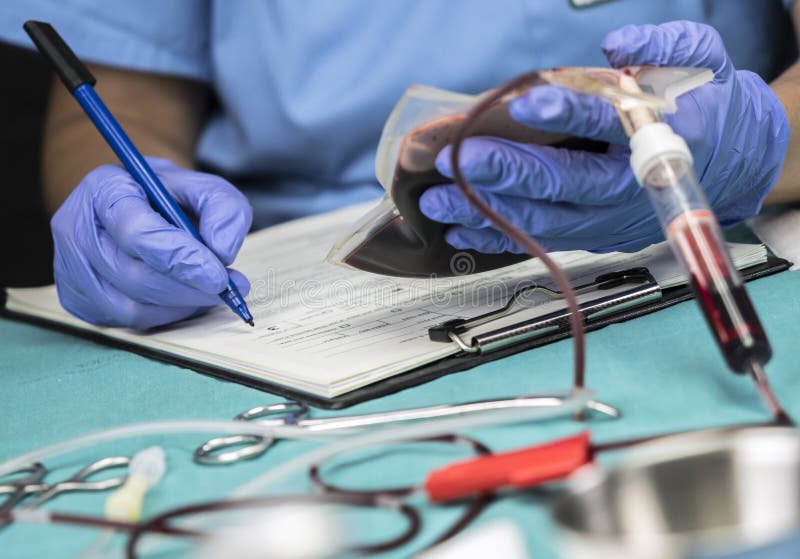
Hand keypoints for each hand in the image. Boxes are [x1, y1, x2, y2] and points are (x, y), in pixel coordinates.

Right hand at [51, 158, 252, 328]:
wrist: (136, 206)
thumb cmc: (170, 198)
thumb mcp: (204, 188)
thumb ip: (223, 209)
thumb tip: (222, 251)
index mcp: (105, 189)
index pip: (137, 232)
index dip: (181, 259)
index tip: (218, 275)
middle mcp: (76, 227)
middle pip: (132, 275)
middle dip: (187, 289)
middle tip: (226, 290)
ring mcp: (71, 267)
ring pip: (129, 306)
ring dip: (179, 306)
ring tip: (209, 293)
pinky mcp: (78, 299)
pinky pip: (126, 322)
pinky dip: (165, 316)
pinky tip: (185, 299)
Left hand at [419, 21, 788, 253]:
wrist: (738, 162)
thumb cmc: (709, 108)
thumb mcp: (702, 61)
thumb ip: (663, 46)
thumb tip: (617, 43)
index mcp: (659, 138)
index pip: (607, 124)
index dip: (567, 113)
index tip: (526, 103)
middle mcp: (630, 186)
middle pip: (562, 182)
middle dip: (505, 171)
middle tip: (459, 158)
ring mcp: (609, 217)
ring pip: (543, 220)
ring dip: (488, 211)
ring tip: (440, 202)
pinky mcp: (594, 234)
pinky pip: (542, 240)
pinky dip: (499, 238)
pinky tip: (462, 232)